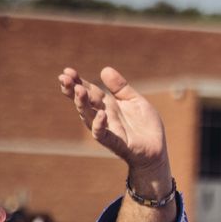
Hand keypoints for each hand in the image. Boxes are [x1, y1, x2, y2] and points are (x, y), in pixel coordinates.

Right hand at [60, 67, 169, 183]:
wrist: (156, 152)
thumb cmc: (145, 127)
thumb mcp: (135, 101)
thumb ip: (121, 87)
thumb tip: (104, 69)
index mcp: (107, 105)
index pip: (89, 91)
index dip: (77, 81)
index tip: (67, 70)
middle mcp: (103, 116)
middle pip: (84, 102)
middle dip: (73, 90)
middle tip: (63, 78)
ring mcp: (108, 129)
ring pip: (89, 116)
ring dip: (82, 104)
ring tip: (78, 90)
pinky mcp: (116, 143)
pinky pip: (103, 134)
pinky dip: (100, 125)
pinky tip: (101, 114)